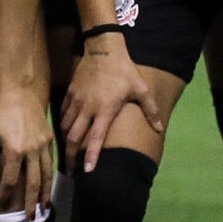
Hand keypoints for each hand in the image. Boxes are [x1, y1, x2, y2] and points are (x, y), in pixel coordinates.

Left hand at [0, 82, 55, 215]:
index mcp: (14, 150)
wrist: (16, 89)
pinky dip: (50, 176)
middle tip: (30, 218)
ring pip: (47, 174)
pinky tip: (47, 186)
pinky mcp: (49, 138)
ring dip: (45, 193)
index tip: (0, 203)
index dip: (4, 193)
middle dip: (31, 202)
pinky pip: (51, 162)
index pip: (10, 180)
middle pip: (33, 183)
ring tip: (44, 208)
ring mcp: (43, 144)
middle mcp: (32, 150)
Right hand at [61, 32, 162, 172]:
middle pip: (73, 138)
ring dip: (65, 143)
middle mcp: (87, 109)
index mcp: (105, 111)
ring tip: (66, 155)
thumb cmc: (124, 70)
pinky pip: (63, 114)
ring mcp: (76, 101)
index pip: (95, 139)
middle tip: (70, 172)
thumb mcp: (141, 89)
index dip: (90, 156)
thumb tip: (160, 129)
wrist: (103, 49)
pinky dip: (63, 126)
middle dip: (70, 157)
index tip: (87, 172)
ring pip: (65, 127)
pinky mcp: (70, 93)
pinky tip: (65, 132)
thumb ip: (151, 110)